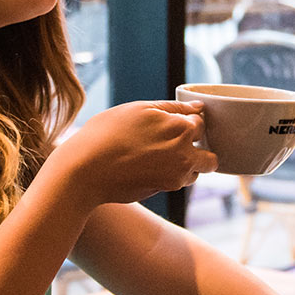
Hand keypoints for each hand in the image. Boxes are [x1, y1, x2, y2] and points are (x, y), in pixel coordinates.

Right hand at [49, 101, 217, 206]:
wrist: (86, 170)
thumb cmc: (106, 135)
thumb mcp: (138, 110)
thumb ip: (173, 108)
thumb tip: (199, 107)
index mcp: (178, 123)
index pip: (200, 121)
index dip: (187, 123)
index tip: (173, 128)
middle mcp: (184, 147)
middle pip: (208, 148)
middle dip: (197, 147)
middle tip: (171, 146)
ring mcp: (179, 170)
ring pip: (200, 167)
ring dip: (189, 164)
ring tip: (159, 160)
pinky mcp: (170, 187)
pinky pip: (184, 180)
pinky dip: (175, 176)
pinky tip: (153, 170)